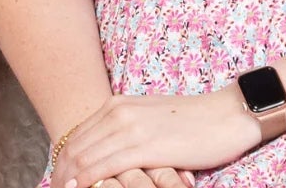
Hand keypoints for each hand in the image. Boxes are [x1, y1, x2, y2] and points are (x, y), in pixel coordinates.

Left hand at [55, 90, 264, 185]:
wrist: (227, 114)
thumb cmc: (193, 122)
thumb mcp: (149, 119)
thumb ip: (124, 131)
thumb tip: (106, 154)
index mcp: (117, 105)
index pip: (76, 137)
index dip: (61, 163)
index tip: (57, 182)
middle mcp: (118, 113)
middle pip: (74, 149)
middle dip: (60, 175)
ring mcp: (130, 128)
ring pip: (85, 159)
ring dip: (70, 180)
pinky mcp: (145, 146)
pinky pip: (105, 167)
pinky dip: (88, 182)